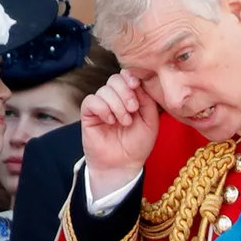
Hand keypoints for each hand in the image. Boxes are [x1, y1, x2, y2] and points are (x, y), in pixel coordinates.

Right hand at [81, 69, 159, 199]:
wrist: (123, 165)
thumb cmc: (138, 145)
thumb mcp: (151, 121)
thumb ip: (147, 100)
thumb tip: (139, 83)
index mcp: (130, 97)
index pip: (128, 76)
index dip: (131, 77)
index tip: (136, 85)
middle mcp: (115, 98)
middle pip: (115, 79)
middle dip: (125, 92)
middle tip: (133, 109)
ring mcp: (101, 105)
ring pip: (104, 90)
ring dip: (117, 104)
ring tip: (124, 122)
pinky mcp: (89, 114)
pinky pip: (91, 101)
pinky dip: (102, 108)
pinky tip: (110, 121)